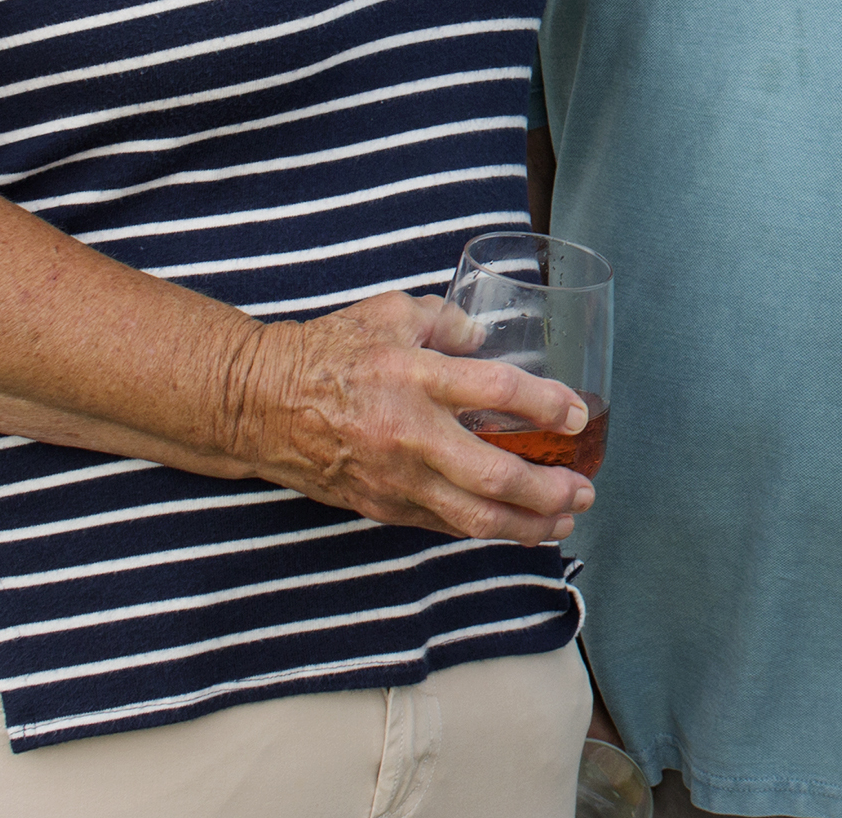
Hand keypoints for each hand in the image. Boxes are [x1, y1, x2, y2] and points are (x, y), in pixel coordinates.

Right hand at [231, 290, 597, 543]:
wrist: (258, 403)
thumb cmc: (327, 351)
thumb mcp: (391, 312)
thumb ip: (446, 320)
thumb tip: (486, 337)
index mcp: (415, 376)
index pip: (498, 390)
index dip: (545, 404)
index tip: (577, 414)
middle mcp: (410, 433)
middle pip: (493, 473)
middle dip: (547, 489)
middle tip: (583, 489)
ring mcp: (394, 478)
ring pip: (471, 517)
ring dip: (525, 525)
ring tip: (562, 522)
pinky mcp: (380, 506)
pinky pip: (442, 525)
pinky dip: (482, 530)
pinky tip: (512, 527)